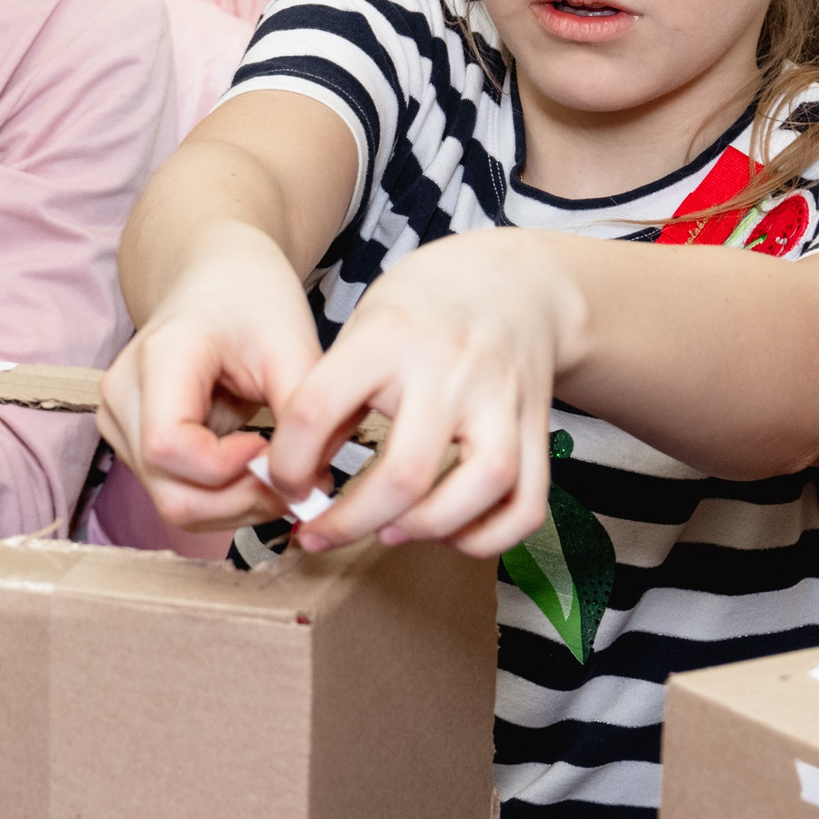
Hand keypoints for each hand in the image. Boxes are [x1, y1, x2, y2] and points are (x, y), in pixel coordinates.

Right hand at [97, 222, 320, 532]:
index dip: (229, 469)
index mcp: (158, 358)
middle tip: (296, 484)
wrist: (213, 277)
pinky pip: (176, 495)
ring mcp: (119, 423)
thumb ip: (305, 413)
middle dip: (242, 502)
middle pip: (171, 492)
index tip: (275, 447)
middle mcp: (122, 396)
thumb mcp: (291, 342)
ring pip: (174, 503)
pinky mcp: (131, 443)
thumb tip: (314, 489)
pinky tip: (255, 470)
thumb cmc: (251, 300)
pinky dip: (223, 499)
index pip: (169, 446)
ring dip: (236, 506)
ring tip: (280, 475)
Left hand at [264, 230, 560, 558]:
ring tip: (389, 533)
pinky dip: (489, 537)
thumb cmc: (422, 309)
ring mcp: (502, 401)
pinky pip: (526, 504)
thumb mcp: (362, 327)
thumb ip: (332, 394)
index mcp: (388, 338)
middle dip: (351, 522)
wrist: (513, 281)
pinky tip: (449, 533)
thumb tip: (298, 475)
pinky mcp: (537, 429)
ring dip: (428, 530)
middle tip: (320, 534)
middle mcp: (450, 371)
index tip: (281, 483)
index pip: (317, 409)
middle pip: (406, 472)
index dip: (286, 462)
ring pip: (482, 488)